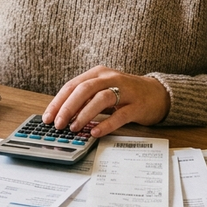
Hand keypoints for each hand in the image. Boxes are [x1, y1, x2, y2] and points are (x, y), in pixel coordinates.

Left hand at [41, 66, 170, 137]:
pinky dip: (106, 124)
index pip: (72, 85)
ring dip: (84, 114)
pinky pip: (120, 114)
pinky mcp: (137, 105)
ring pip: (101, 99)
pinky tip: (95, 132)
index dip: (58, 102)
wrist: (158, 94)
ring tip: (74, 128)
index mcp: (98, 74)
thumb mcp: (103, 91)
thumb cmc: (126, 93)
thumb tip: (62, 115)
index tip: (48, 117)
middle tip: (58, 124)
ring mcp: (125, 91)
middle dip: (67, 107)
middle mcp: (110, 78)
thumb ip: (85, 100)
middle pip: (84, 89)